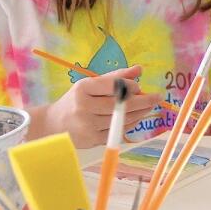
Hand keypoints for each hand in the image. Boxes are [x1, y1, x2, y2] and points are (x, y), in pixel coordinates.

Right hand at [34, 65, 162, 147]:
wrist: (52, 124)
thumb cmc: (76, 101)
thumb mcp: (90, 84)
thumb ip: (114, 77)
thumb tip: (139, 69)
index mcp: (83, 89)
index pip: (114, 86)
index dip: (130, 86)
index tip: (138, 87)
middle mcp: (84, 107)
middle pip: (121, 104)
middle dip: (144, 100)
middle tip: (158, 97)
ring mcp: (88, 125)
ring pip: (123, 119)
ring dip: (140, 112)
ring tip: (149, 106)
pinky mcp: (92, 140)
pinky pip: (118, 131)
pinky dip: (130, 124)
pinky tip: (136, 117)